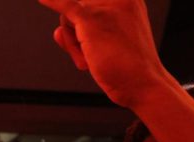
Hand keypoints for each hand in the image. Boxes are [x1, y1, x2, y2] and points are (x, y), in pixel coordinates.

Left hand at [39, 0, 168, 108]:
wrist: (141, 82)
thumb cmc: (126, 65)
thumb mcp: (106, 43)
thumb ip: (83, 31)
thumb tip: (57, 32)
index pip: (89, 4)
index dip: (82, 26)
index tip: (94, 44)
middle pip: (75, 11)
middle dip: (75, 36)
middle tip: (94, 56)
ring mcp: (105, 6)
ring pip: (66, 20)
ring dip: (73, 46)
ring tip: (93, 59)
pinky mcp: (91, 19)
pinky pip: (66, 6)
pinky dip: (52, 2)